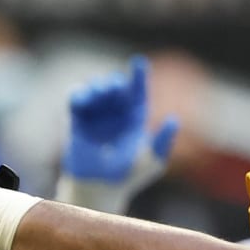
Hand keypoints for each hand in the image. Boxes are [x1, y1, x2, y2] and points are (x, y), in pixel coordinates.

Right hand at [62, 57, 178, 208]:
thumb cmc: (129, 177)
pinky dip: (79, 95)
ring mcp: (96, 116)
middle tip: (114, 89)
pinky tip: (82, 98)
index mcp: (135, 119)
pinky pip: (76, 100)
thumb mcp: (152, 160)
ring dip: (96, 87)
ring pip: (96, 89)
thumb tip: (173, 119)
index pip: (138, 93)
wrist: (99, 188)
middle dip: (114, 84)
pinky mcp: (77, 121)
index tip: (138, 62)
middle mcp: (116, 114)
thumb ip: (163, 141)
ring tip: (98, 94)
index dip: (139, 77)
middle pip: (115, 88)